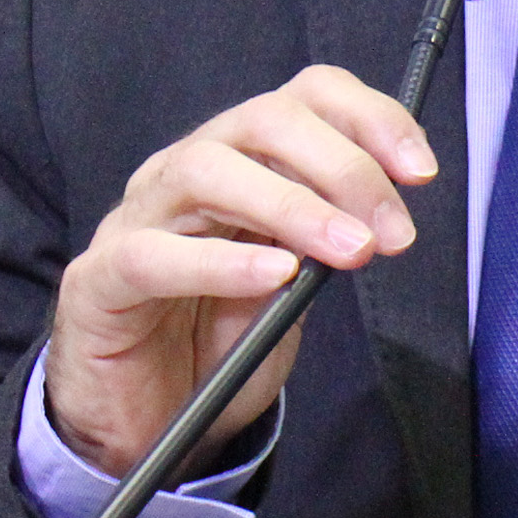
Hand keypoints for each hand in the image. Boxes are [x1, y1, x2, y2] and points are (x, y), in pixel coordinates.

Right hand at [43, 65, 435, 477]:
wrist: (140, 420)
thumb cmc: (216, 341)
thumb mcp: (292, 286)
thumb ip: (327, 242)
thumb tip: (387, 216)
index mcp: (239, 160)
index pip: (304, 98)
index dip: (368, 118)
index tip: (419, 171)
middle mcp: (185, 171)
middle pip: (263, 120)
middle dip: (342, 166)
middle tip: (391, 231)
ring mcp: (136, 218)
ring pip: (207, 169)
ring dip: (291, 205)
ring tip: (350, 250)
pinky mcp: (98, 279)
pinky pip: (153, 255)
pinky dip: (219, 261)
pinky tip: (274, 276)